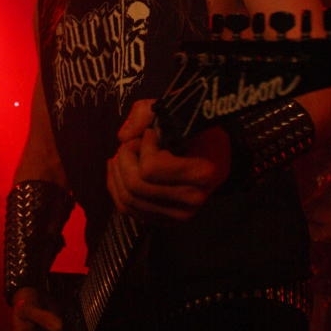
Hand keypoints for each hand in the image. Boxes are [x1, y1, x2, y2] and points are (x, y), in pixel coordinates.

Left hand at [107, 99, 230, 221]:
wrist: (214, 156)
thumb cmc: (196, 130)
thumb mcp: (176, 108)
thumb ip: (146, 112)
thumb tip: (123, 136)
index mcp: (202, 172)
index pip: (151, 168)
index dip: (143, 146)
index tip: (151, 133)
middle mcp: (192, 199)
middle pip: (135, 185)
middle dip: (125, 159)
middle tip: (133, 143)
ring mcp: (179, 215)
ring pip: (127, 200)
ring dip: (118, 172)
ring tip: (127, 154)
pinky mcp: (165, 221)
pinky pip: (127, 209)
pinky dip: (116, 187)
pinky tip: (119, 169)